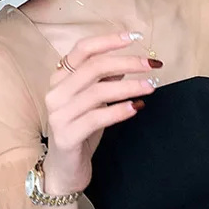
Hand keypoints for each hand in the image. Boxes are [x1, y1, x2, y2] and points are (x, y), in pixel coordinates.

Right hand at [43, 32, 161, 194]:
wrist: (64, 170)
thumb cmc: (80, 131)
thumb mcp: (94, 102)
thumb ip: (104, 81)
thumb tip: (126, 63)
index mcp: (59, 79)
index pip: (83, 50)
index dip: (109, 40)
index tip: (134, 37)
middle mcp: (55, 93)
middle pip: (93, 67)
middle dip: (127, 62)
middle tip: (152, 64)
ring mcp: (58, 115)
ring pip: (97, 92)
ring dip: (129, 86)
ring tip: (151, 86)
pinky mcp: (66, 136)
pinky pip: (96, 118)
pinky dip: (118, 111)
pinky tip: (136, 107)